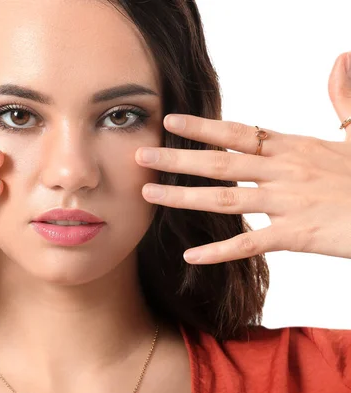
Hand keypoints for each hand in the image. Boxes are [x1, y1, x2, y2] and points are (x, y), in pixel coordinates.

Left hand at [135, 53, 350, 264]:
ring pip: (225, 200)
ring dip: (183, 198)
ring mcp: (287, 203)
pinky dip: (218, 251)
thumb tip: (342, 59)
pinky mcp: (296, 235)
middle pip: (220, 163)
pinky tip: (190, 255)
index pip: (237, 133)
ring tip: (149, 195)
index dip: (202, 127)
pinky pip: (250, 243)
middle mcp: (283, 172)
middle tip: (141, 156)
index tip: (169, 121)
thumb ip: (343, 98)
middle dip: (177, 159)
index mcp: (292, 147)